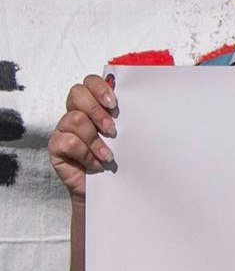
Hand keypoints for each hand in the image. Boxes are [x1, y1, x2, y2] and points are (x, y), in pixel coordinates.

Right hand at [46, 74, 114, 201]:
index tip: (114, 103)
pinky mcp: (56, 146)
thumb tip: (144, 100)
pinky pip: (69, 141)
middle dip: (97, 111)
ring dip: (95, 139)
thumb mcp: (125, 135)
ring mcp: (63, 129)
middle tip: (112, 130)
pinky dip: (87, 154)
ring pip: (75, 119)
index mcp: (93, 105)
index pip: (89, 82)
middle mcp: (76, 113)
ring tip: (107, 154)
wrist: (107, 188)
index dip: (100, 87)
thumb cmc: (119, 157)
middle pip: (77, 93)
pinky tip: (96, 163)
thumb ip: (125, 117)